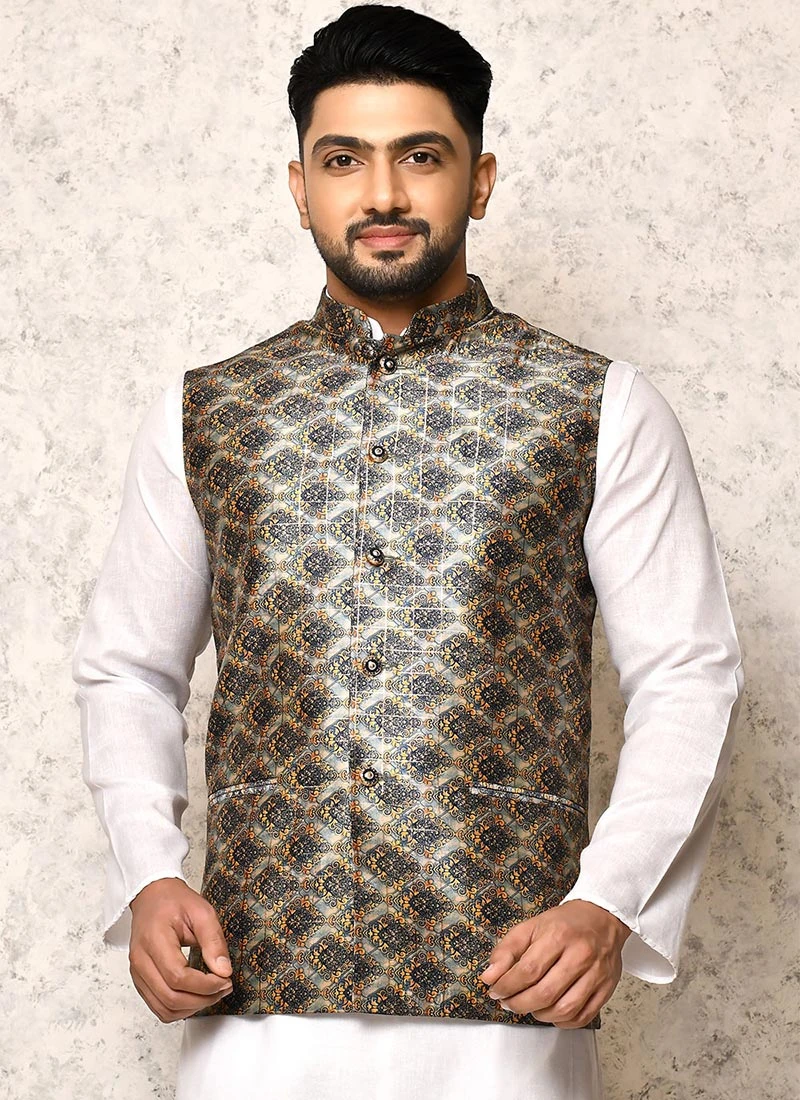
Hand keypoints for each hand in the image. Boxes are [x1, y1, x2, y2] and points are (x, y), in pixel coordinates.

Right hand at [128, 877, 233, 1022]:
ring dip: (192, 1008)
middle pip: (170, 998)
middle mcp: (140, 961)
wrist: (152, 897)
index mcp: (154, 940)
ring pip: (163, 1008)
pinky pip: (158, 1006)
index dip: (205, 985)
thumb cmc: (173, 901)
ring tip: (213, 993)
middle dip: (202, 999)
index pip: (178, 977)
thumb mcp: (201, 912)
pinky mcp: (140, 980)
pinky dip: (179, 1008)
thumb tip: (224, 971)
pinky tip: (196, 996)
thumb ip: (213, 941)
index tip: (225, 980)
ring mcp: (137, 973)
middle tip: (224, 988)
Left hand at [479, 900, 631, 1028]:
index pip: (528, 970)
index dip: (507, 986)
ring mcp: (596, 974)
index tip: (496, 991)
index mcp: (558, 935)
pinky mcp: (607, 988)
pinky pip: (583, 1017)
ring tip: (529, 1006)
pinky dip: (563, 1022)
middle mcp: (580, 955)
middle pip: (545, 993)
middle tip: (508, 1003)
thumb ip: (506, 950)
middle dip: (519, 1004)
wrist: (601, 918)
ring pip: (564, 1009)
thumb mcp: (530, 927)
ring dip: (540, 1015)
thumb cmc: (564, 924)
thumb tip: (489, 977)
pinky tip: (551, 1012)